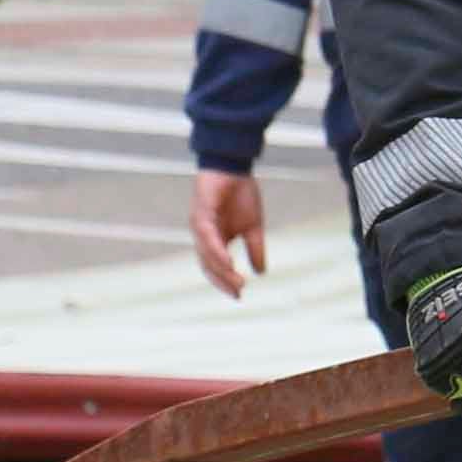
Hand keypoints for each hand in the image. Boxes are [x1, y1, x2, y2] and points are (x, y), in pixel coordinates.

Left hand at [188, 170, 267, 297]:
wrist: (235, 166)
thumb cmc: (241, 193)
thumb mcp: (254, 226)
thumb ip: (255, 248)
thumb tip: (262, 272)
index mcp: (215, 240)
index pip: (215, 267)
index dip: (225, 282)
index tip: (239, 295)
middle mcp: (203, 236)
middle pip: (208, 265)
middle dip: (222, 281)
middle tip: (238, 292)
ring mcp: (200, 225)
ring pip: (206, 254)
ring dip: (221, 270)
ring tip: (236, 281)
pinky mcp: (200, 213)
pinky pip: (206, 237)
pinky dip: (216, 251)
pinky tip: (228, 262)